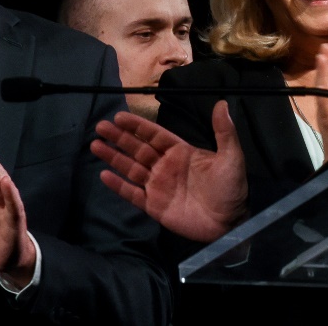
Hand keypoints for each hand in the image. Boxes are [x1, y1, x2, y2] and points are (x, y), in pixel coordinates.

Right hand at [92, 100, 247, 242]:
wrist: (231, 224)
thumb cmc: (231, 188)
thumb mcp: (231, 156)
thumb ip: (224, 131)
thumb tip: (223, 103)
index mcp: (180, 152)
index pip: (154, 135)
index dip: (137, 126)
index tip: (119, 117)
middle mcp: (165, 166)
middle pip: (137, 148)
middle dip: (119, 137)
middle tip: (100, 126)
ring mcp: (158, 186)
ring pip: (131, 168)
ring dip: (113, 157)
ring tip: (95, 145)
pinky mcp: (154, 206)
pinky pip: (132, 194)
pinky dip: (118, 185)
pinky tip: (104, 175)